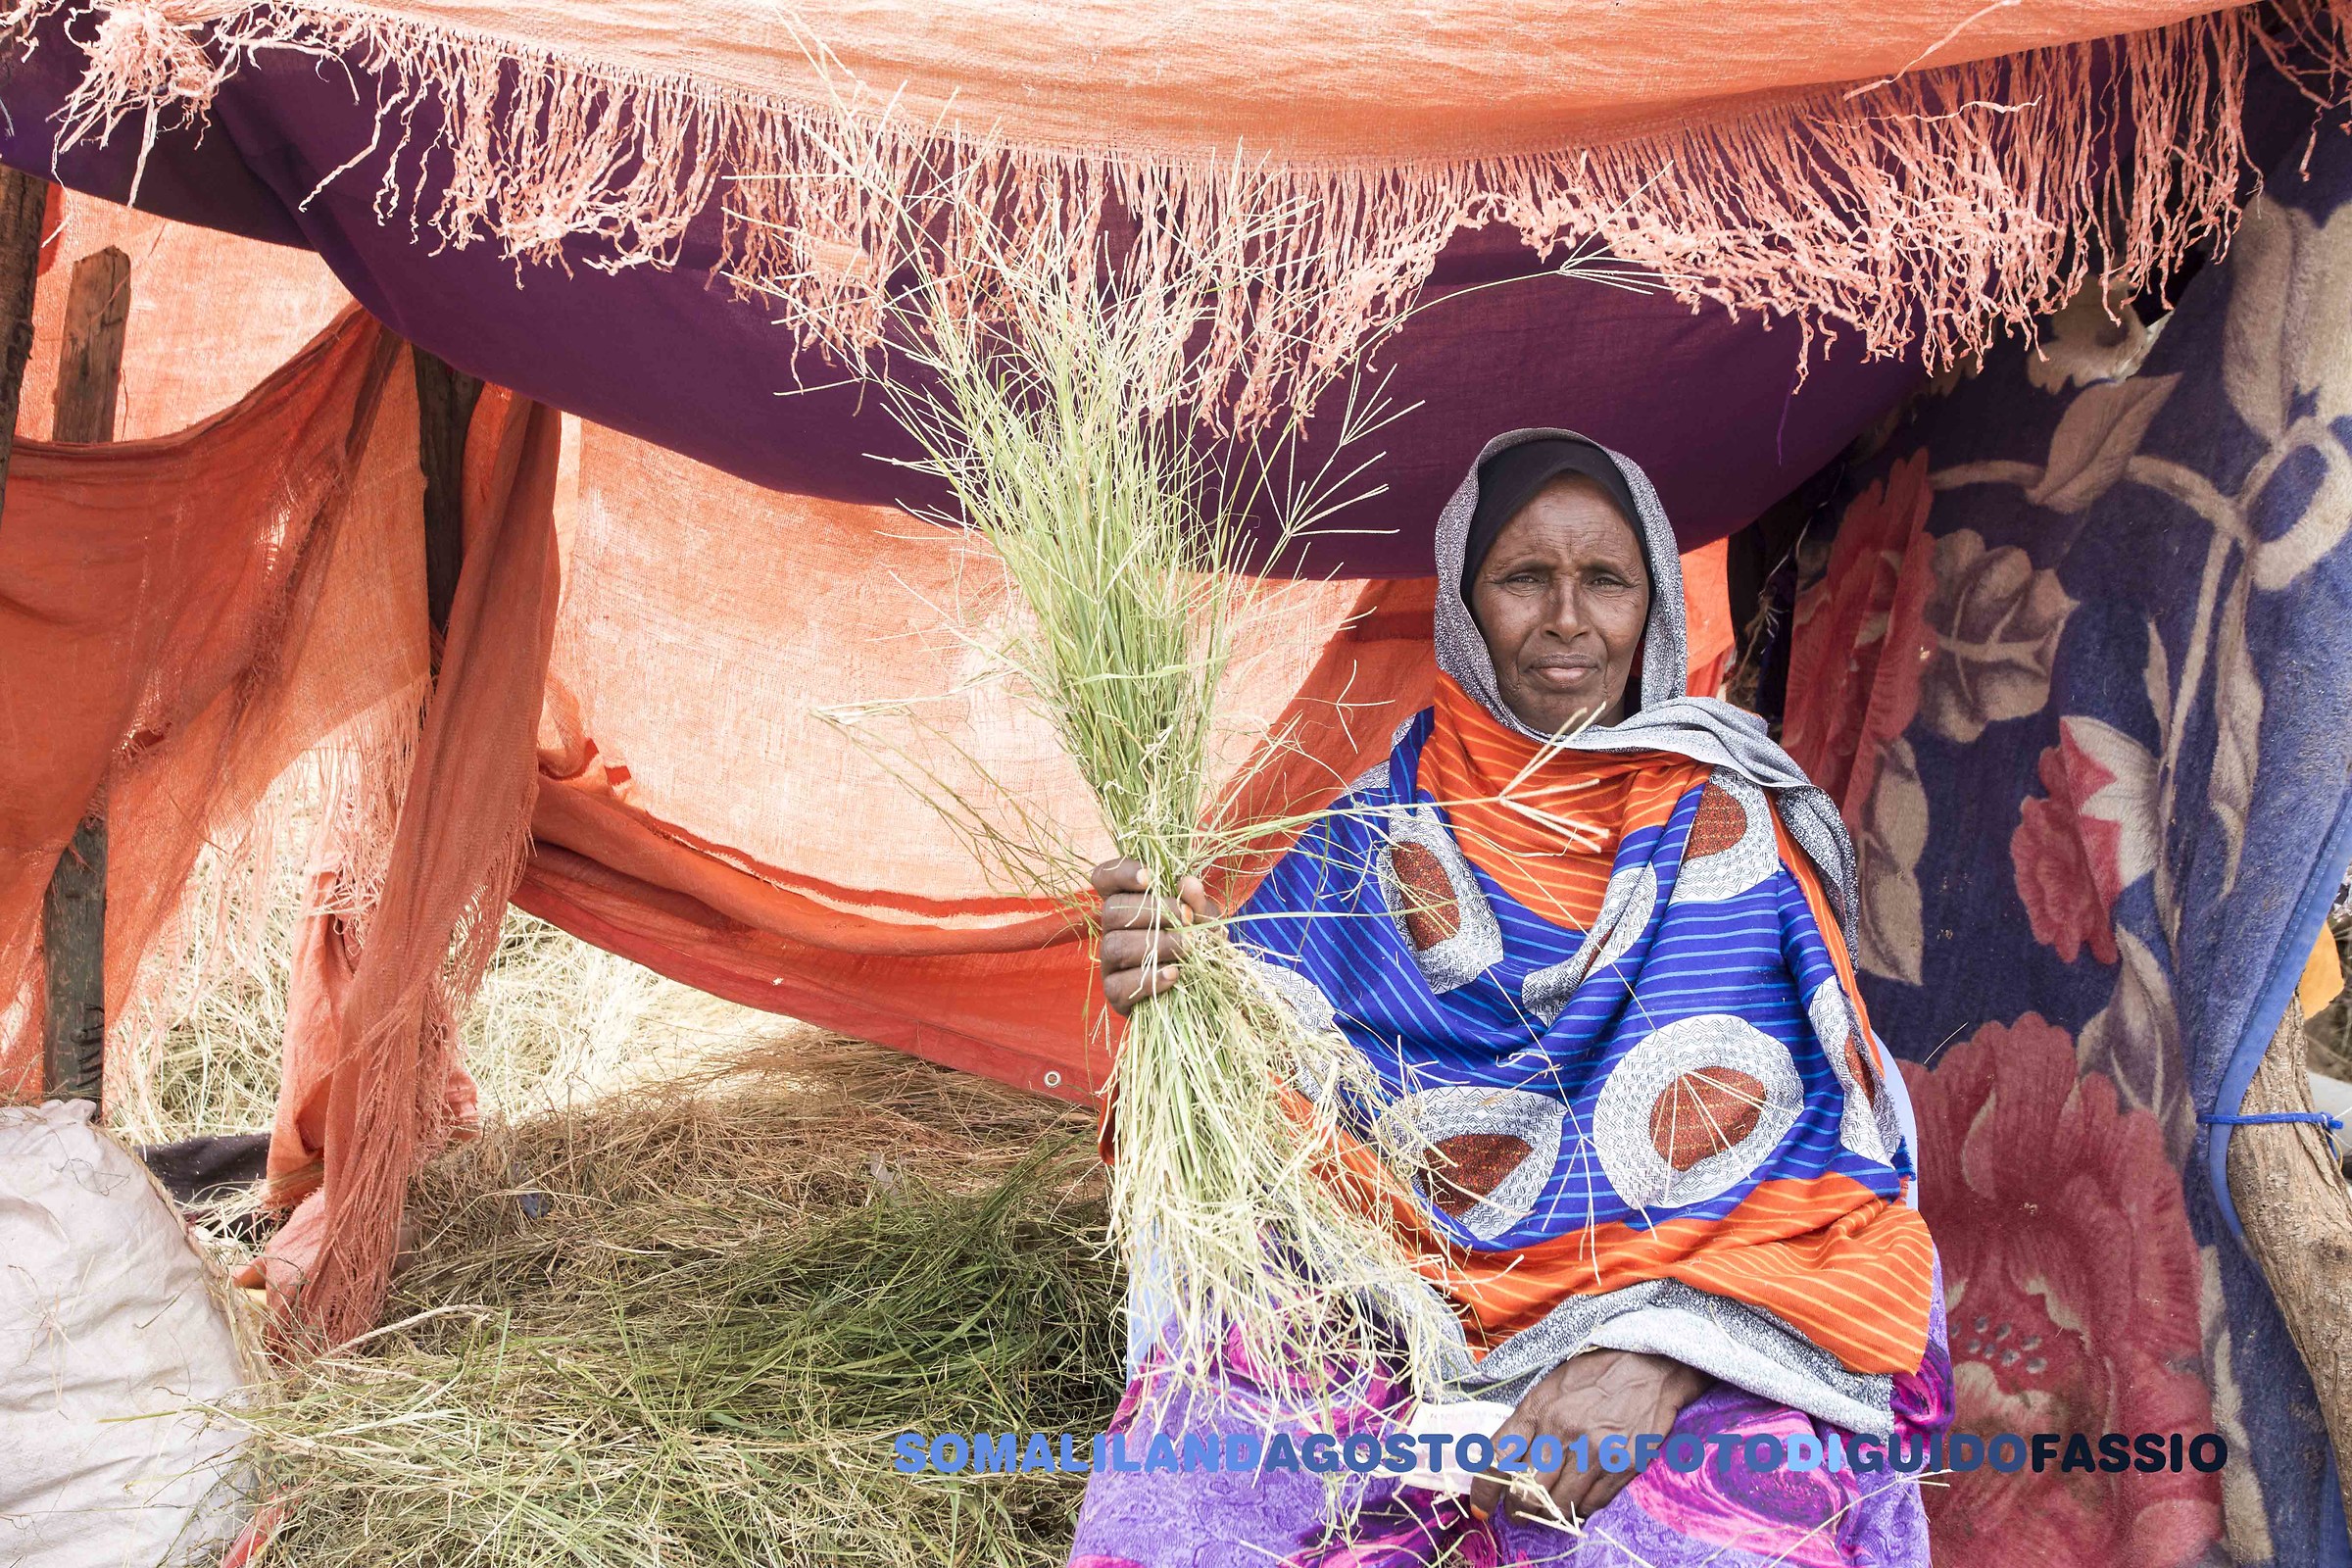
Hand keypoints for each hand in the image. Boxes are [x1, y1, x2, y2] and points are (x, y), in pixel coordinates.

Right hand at [1091, 858, 1218, 1015]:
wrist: (1206, 989)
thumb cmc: (1198, 944)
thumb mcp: (1203, 919)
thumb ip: (1196, 902)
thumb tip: (1189, 883)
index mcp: (1126, 902)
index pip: (1105, 878)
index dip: (1120, 873)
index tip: (1149, 877)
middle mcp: (1111, 929)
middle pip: (1112, 910)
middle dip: (1154, 911)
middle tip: (1187, 918)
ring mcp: (1109, 963)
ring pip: (1115, 945)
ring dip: (1156, 944)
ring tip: (1187, 946)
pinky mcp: (1114, 993)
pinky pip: (1119, 985)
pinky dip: (1149, 979)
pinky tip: (1174, 974)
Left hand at [1467, 1350, 1712, 1524]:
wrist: (1649, 1368)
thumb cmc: (1595, 1375)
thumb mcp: (1550, 1387)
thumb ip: (1527, 1423)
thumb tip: (1504, 1461)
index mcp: (1538, 1409)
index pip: (1497, 1459)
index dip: (1483, 1490)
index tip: (1480, 1506)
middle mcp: (1562, 1433)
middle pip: (1525, 1492)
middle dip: (1516, 1509)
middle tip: (1516, 1512)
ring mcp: (1593, 1453)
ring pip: (1557, 1506)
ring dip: (1547, 1515)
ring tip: (1545, 1512)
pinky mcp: (1621, 1468)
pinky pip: (1591, 1506)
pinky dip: (1579, 1511)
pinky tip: (1575, 1504)